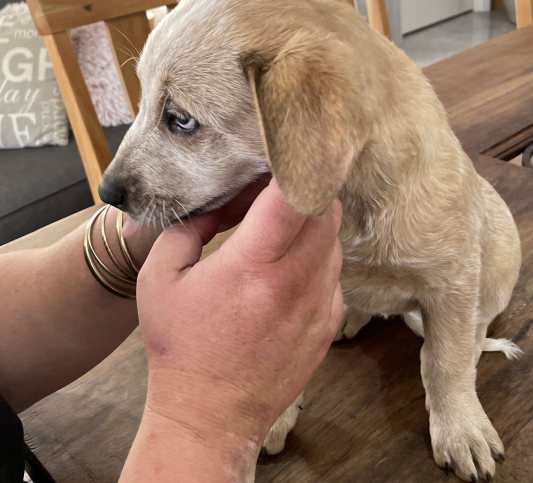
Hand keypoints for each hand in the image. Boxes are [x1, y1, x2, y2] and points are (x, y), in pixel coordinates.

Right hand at [121, 180, 343, 481]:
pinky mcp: (327, 325)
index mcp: (252, 267)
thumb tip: (221, 201)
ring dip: (312, 227)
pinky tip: (287, 273)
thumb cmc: (180, 349)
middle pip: (326, 212)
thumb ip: (189, 226)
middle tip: (279, 194)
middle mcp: (295, 284)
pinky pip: (334, 274)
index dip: (295, 167)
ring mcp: (318, 306)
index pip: (294, 196)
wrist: (209, 415)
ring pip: (334, 242)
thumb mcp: (161, 278)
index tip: (286, 154)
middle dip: (306, 193)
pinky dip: (317, 260)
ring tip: (278, 237)